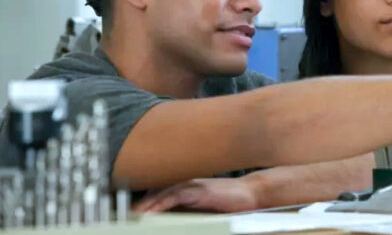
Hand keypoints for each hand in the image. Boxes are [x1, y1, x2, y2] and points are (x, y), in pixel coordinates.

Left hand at [133, 177, 258, 213]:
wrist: (251, 194)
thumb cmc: (230, 205)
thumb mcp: (204, 212)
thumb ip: (188, 215)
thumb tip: (172, 223)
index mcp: (184, 192)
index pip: (157, 199)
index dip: (141, 207)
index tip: (126, 217)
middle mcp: (185, 186)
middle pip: (154, 196)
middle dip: (138, 208)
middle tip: (121, 219)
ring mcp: (191, 186)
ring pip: (161, 195)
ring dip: (145, 207)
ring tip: (130, 218)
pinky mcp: (199, 190)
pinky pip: (174, 196)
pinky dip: (160, 203)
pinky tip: (149, 212)